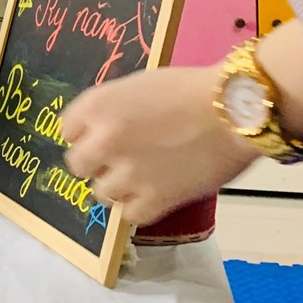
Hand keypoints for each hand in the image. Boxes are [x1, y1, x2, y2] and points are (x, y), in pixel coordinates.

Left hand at [62, 66, 258, 224]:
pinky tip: (156, 192)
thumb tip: (100, 134)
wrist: (235, 109)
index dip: (87, 134)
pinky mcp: (154, 200)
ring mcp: (127, 174)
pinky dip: (140, 207)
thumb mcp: (137, 87)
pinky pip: (129, 215)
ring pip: (101, 193)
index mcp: (96, 106)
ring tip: (144, 176)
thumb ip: (112, 112)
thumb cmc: (191, 89)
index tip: (103, 136)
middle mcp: (103, 141)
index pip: (67, 130)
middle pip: (77, 165)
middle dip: (97, 162)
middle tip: (121, 158)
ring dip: (119, 186)